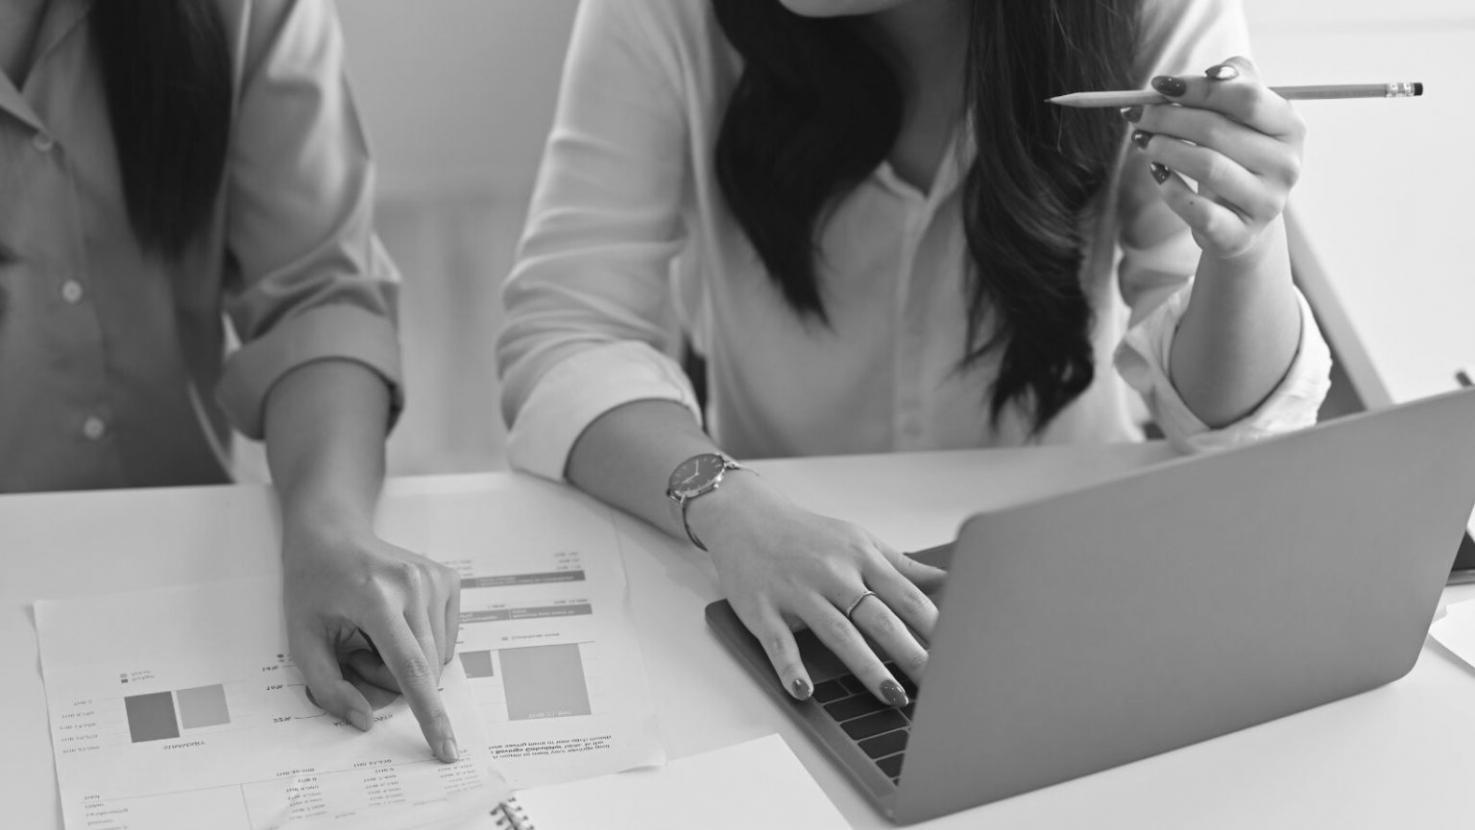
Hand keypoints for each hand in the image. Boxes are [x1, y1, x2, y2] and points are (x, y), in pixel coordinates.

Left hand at [282, 522, 462, 762]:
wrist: (332, 533)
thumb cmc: (313, 585)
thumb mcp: (301, 638)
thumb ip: (328, 687)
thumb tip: (366, 720)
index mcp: (377, 597)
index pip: (411, 668)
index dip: (429, 714)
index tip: (446, 748)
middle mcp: (415, 585)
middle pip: (423, 669)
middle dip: (388, 676)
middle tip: (355, 649)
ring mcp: (437, 579)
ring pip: (436, 659)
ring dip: (404, 661)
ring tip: (373, 631)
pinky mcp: (449, 580)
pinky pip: (445, 641)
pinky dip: (421, 645)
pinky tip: (395, 621)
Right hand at [690, 474, 945, 706]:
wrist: (744, 516)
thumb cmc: (806, 534)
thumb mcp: (857, 540)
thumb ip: (900, 565)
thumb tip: (946, 579)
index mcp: (859, 557)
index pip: (904, 594)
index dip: (932, 624)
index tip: (957, 651)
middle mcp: (831, 573)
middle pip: (877, 616)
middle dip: (908, 651)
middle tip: (936, 683)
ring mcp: (796, 591)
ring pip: (837, 632)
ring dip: (865, 666)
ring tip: (891, 695)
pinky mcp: (762, 609)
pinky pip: (778, 642)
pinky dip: (790, 667)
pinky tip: (803, 690)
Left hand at [1127, 56, 1305, 261]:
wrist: (1242, 219)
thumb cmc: (1237, 155)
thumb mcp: (1244, 118)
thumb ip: (1235, 84)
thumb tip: (1213, 74)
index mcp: (1290, 127)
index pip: (1246, 98)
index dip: (1199, 89)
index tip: (1159, 84)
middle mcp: (1286, 165)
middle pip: (1217, 131)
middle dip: (1169, 117)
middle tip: (1138, 114)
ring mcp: (1266, 203)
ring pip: (1207, 166)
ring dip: (1165, 148)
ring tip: (1143, 141)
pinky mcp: (1238, 235)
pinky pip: (1195, 208)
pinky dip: (1168, 187)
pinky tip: (1156, 172)